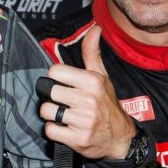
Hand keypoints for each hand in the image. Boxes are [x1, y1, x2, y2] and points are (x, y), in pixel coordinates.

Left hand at [40, 26, 135, 159]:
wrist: (120, 139)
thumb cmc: (107, 105)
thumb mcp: (101, 77)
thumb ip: (92, 53)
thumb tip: (94, 28)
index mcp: (92, 82)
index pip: (54, 72)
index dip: (55, 79)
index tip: (64, 85)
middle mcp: (88, 100)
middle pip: (48, 92)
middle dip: (53, 98)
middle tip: (65, 103)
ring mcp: (83, 120)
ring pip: (46, 111)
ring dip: (52, 115)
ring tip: (65, 116)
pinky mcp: (77, 139)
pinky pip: (50, 130)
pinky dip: (54, 131)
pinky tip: (66, 129)